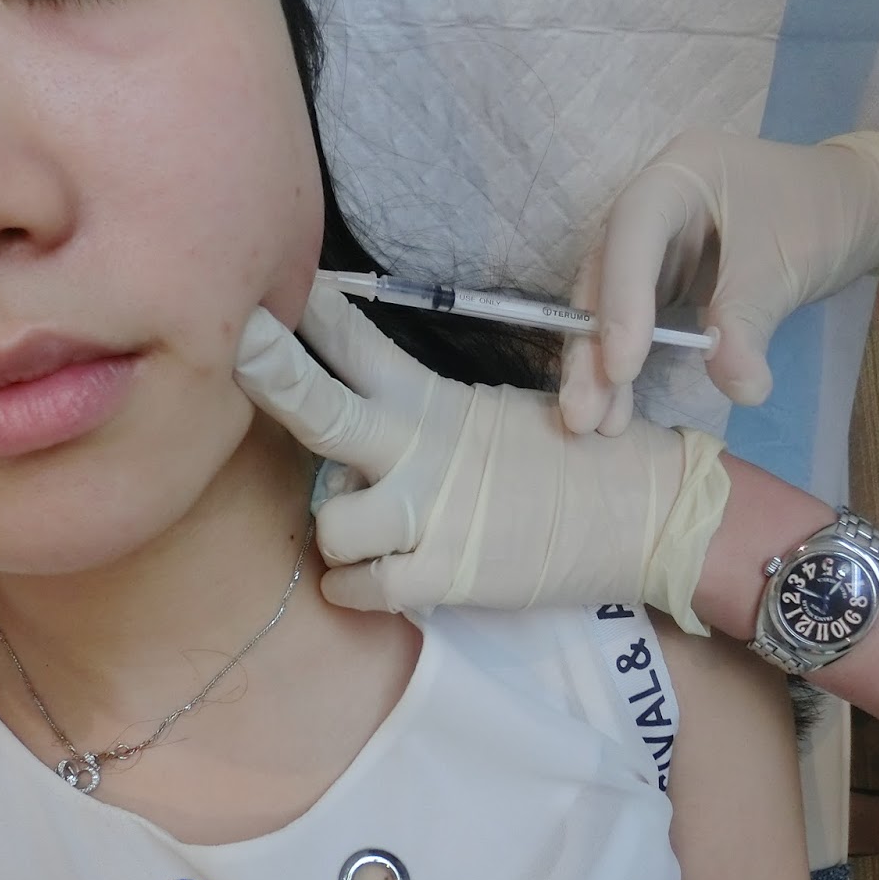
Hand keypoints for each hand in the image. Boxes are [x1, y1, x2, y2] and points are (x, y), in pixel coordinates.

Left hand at [233, 288, 729, 631]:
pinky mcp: (447, 576)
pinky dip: (352, 589)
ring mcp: (432, 514)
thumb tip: (351, 431)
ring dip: (333, 533)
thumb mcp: (491, 412)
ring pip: (328, 522)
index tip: (265, 290)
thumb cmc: (569, 459)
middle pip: (320, 407)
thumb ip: (420, 413)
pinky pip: (361, 589)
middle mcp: (422, 448)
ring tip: (359, 536)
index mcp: (432, 399)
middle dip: (271, 374)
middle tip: (234, 344)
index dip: (306, 314)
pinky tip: (362, 583)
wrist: (644, 514)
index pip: (354, 343)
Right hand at [559, 129, 878, 433]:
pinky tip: (616, 413)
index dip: (622, 298)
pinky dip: (625, 370)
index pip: (633, 232)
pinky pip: (633, 327)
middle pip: (603, 276)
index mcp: (680, 174)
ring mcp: (652, 249)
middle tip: (582, 414)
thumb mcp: (787, 265)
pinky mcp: (661, 284)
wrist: (855, 210)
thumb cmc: (822, 212)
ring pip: (607, 307)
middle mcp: (651, 209)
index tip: (624, 366)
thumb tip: (738, 388)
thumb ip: (750, 323)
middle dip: (590, 347)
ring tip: (593, 426)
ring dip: (597, 368)